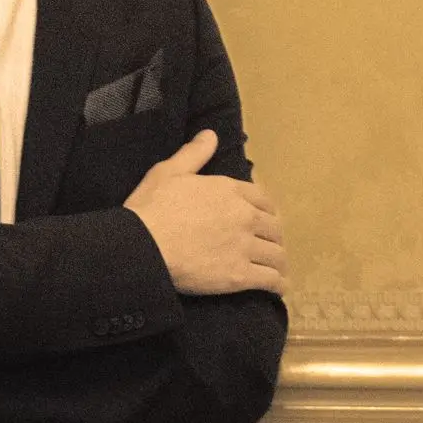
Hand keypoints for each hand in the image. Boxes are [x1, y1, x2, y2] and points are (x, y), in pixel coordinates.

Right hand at [123, 127, 288, 297]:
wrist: (144, 246)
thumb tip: (211, 134)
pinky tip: (278, 288)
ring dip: (279, 261)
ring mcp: (245, 247)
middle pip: (274, 227)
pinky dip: (277, 284)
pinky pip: (270, 280)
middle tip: (270, 246)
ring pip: (276, 254)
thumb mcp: (169, 171)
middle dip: (274, 237)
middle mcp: (244, 216)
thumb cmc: (152, 208)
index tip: (266, 219)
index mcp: (230, 191)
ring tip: (277, 269)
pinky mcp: (240, 276)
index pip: (263, 199)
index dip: (267, 210)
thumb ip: (194, 154)